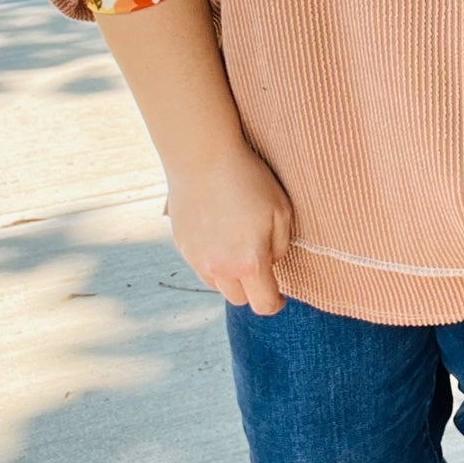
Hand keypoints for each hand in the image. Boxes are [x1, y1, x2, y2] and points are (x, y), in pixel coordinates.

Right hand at [164, 141, 293, 315]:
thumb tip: (271, 263)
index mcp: (248, 262)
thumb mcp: (281, 210)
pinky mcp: (183, 246)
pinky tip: (218, 233)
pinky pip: (201, 266)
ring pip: (217, 285)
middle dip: (251, 288)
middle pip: (239, 299)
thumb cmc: (248, 180)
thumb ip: (281, 246)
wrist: (203, 157)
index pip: (263, 305)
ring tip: (236, 245)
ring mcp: (197, 259)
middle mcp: (220, 268)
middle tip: (258, 263)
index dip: (275, 304)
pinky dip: (212, 260)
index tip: (279, 296)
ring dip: (229, 275)